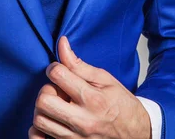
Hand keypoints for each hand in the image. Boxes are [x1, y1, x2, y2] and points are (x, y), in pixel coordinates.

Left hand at [28, 36, 151, 138]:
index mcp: (92, 98)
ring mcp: (75, 137)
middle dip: (47, 89)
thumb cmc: (121, 104)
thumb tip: (62, 44)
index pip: (58, 75)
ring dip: (43, 108)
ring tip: (57, 104)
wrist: (135, 133)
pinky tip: (51, 120)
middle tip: (57, 89)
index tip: (59, 69)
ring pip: (39, 120)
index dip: (55, 67)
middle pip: (44, 100)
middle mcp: (81, 120)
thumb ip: (79, 64)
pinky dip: (40, 129)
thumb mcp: (105, 79)